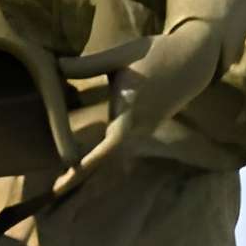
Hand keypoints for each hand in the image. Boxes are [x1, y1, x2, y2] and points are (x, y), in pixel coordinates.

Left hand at [55, 21, 222, 195]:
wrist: (192, 61)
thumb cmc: (155, 53)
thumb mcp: (121, 55)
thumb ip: (89, 65)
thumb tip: (55, 65)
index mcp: (129, 109)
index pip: (108, 145)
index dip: (89, 161)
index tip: (68, 174)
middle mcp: (137, 126)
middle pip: (106, 158)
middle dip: (80, 176)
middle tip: (53, 192)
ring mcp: (143, 130)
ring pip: (112, 155)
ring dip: (88, 169)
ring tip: (60, 184)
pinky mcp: (145, 128)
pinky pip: (119, 147)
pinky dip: (100, 158)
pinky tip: (82, 165)